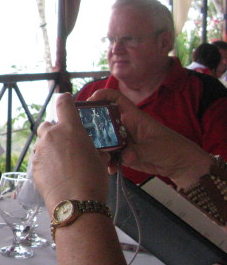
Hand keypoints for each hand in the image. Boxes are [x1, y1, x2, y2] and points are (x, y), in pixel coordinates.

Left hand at [33, 93, 109, 211]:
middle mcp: (51, 135)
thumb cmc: (92, 179)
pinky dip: (46, 162)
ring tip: (63, 164)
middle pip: (49, 126)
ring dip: (50, 149)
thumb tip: (92, 151)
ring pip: (43, 143)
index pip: (63, 103)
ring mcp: (40, 150)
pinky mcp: (34, 165)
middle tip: (67, 144)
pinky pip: (39, 158)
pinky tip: (56, 174)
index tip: (66, 100)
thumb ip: (90, 147)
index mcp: (70, 128)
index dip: (65, 100)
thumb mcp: (99, 158)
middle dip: (55, 132)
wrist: (76, 203)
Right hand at [89, 89, 211, 187]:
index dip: (101, 96)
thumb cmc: (172, 148)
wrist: (180, 164)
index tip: (88, 103)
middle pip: (102, 119)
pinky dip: (107, 161)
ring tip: (97, 156)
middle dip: (92, 126)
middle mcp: (124, 126)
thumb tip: (125, 157)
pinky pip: (109, 155)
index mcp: (133, 116)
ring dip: (98, 147)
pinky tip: (109, 168)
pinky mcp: (123, 153)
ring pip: (103, 139)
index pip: (115, 99)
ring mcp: (122, 140)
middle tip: (83, 135)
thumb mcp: (156, 148)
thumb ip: (139, 152)